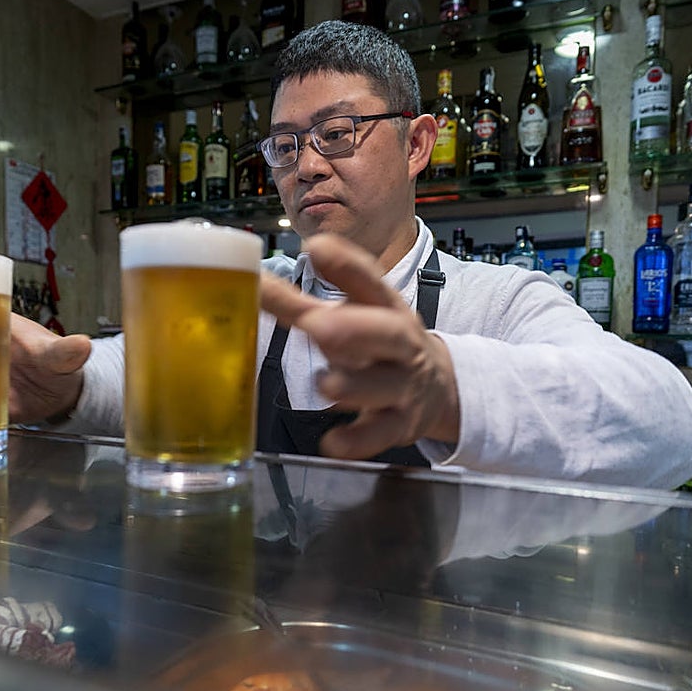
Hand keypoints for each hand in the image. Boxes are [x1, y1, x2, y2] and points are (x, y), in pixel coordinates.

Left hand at [260, 234, 459, 459]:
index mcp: (385, 309)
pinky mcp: (400, 424)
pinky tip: (333, 443)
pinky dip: (358, 441)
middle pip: (388, 333)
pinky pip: (381, 433)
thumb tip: (251, 279)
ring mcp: (403, 385)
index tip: (315, 247)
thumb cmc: (381, 345)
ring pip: (385, 384)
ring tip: (325, 383)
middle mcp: (400, 344)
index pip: (369, 281)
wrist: (439, 388)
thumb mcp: (349, 318)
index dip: (345, 265)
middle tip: (316, 324)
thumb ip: (298, 303)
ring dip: (354, 384)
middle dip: (356, 328)